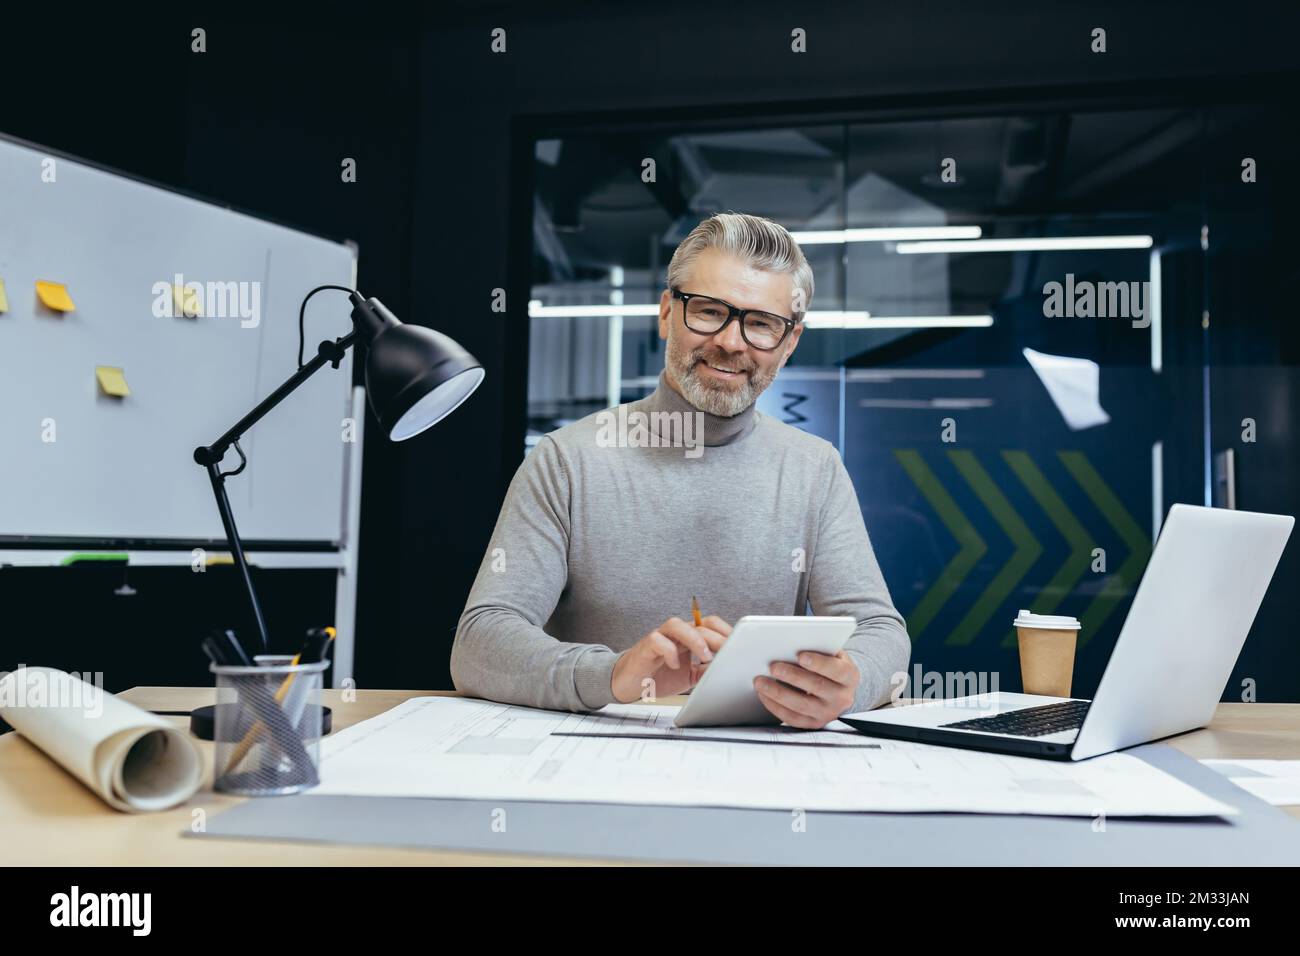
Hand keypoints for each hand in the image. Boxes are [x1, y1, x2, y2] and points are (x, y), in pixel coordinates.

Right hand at [611, 615, 731, 702]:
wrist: (627, 684)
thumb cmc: (658, 676)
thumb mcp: (691, 677)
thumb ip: (707, 671)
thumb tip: (729, 670)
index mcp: (689, 639)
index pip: (710, 625)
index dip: (726, 632)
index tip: (741, 646)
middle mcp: (676, 635)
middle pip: (699, 624)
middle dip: (717, 637)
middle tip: (729, 653)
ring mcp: (660, 638)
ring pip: (677, 625)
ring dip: (695, 639)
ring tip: (704, 656)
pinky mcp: (645, 647)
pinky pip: (657, 640)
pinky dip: (669, 651)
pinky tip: (675, 664)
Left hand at [754, 650, 858, 728]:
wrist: (837, 687)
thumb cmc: (828, 663)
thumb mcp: (831, 652)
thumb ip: (818, 647)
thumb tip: (791, 642)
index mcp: (850, 676)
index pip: (836, 670)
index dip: (819, 663)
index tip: (801, 656)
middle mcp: (842, 698)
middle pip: (816, 687)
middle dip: (792, 676)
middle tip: (772, 666)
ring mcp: (828, 713)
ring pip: (801, 705)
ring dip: (778, 693)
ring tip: (760, 681)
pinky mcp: (813, 723)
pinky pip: (792, 718)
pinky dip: (775, 706)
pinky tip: (764, 694)